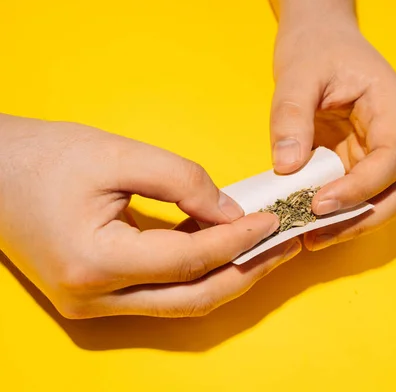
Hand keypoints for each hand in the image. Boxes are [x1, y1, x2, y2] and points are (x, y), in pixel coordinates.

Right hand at [0, 114, 300, 318]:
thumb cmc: (45, 158)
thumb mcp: (119, 155)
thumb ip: (182, 180)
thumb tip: (230, 212)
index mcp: (94, 262)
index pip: (188, 261)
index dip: (237, 241)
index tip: (274, 221)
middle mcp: (94, 298)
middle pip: (193, 298)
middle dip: (246, 272)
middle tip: (285, 246)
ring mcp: (95, 305)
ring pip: (181, 302)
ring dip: (227, 275)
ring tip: (266, 247)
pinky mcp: (99, 296)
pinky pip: (163, 292)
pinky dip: (198, 271)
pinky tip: (224, 246)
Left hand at [270, 21, 395, 250]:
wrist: (321, 36)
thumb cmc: (316, 47)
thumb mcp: (297, 74)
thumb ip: (291, 118)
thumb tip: (287, 167)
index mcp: (392, 104)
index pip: (393, 158)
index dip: (362, 187)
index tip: (321, 204)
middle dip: (363, 218)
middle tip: (317, 234)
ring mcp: (382, 147)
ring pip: (385, 198)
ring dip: (353, 222)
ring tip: (311, 236)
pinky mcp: (363, 158)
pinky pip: (360, 192)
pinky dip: (340, 212)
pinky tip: (309, 221)